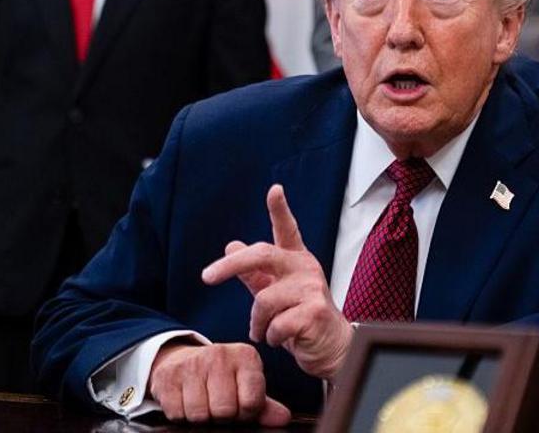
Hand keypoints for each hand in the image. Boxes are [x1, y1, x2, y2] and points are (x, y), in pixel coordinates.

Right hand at [148, 341, 289, 424]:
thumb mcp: (246, 384)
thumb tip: (283, 419)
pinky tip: (186, 401)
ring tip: (204, 403)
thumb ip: (264, 404)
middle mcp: (219, 354)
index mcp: (245, 356)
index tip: (241, 408)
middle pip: (224, 410)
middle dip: (223, 417)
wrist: (183, 360)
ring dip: (202, 417)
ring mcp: (192, 363)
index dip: (246, 414)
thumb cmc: (221, 377)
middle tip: (220, 407)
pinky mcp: (167, 375)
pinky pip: (177, 413)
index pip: (252, 402)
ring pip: (199, 414)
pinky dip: (181, 414)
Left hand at [202, 184, 353, 379]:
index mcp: (296, 261)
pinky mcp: (315, 311)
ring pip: (263, 301)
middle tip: (207, 276)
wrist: (331, 347)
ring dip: (257, 323)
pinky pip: (276, 324)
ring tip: (265, 331)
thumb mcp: (275, 293)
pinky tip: (281, 339)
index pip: (287, 230)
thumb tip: (231, 245)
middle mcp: (305, 269)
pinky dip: (271, 336)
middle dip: (231, 264)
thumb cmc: (302, 318)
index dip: (280, 209)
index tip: (274, 190)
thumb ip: (254, 272)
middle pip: (262, 254)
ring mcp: (312, 289)